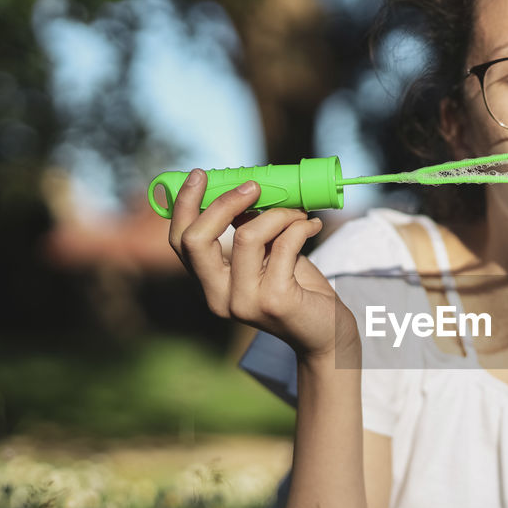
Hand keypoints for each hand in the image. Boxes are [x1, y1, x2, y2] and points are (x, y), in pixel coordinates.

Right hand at [168, 169, 356, 358]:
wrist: (327, 332)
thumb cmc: (296, 289)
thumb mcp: (266, 257)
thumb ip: (248, 231)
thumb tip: (244, 189)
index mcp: (210, 285)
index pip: (180, 242)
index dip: (184, 205)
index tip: (201, 175)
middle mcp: (218, 298)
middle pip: (197, 239)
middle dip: (224, 203)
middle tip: (254, 186)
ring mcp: (245, 302)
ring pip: (246, 235)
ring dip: (277, 213)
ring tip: (299, 214)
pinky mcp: (276, 301)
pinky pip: (284, 243)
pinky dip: (300, 226)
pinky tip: (312, 226)